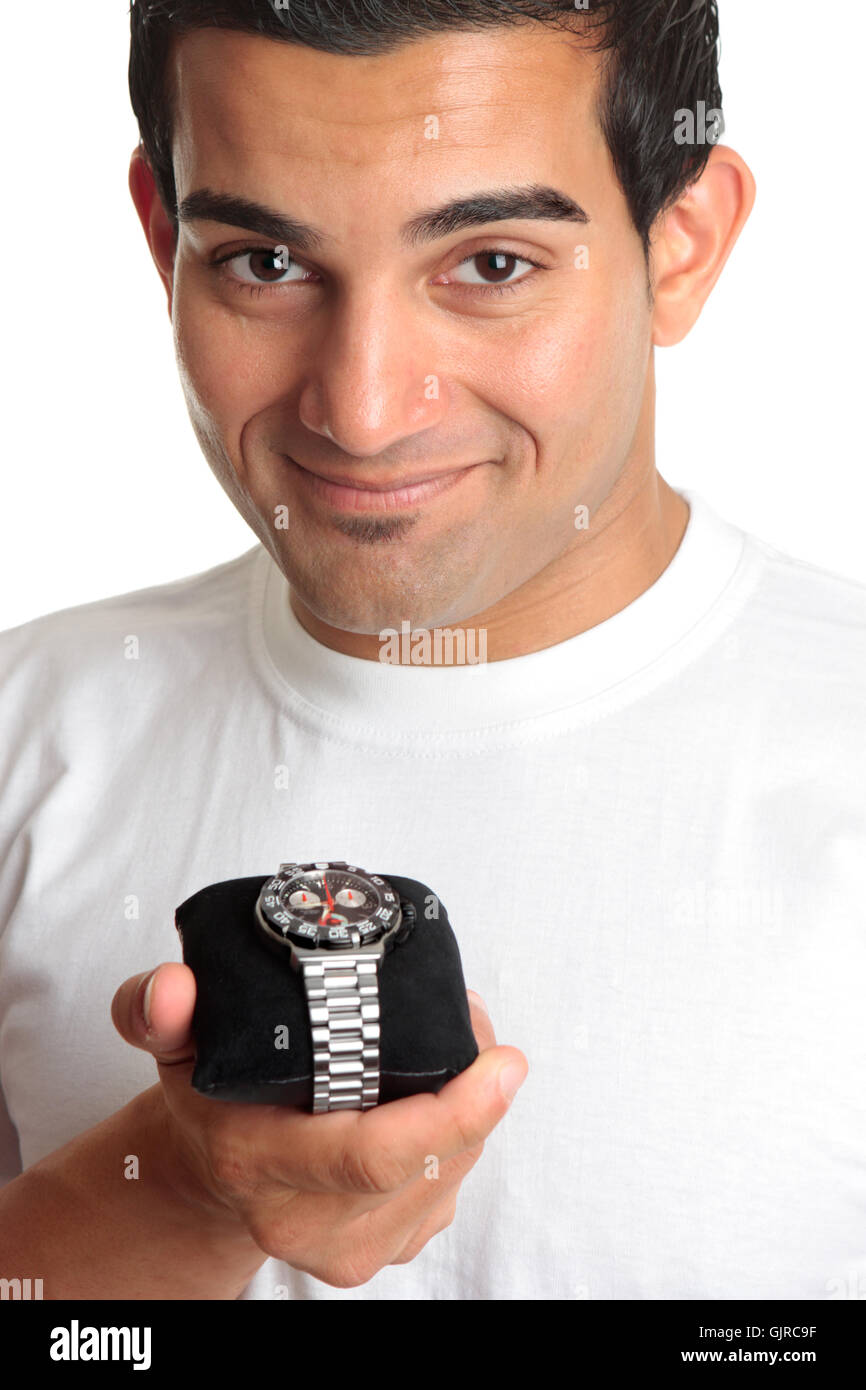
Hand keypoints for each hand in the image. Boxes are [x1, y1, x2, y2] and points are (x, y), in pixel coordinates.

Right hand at [112, 963, 526, 1287]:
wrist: (214, 1169)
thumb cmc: (209, 1098)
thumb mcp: (172, 1042)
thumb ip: (158, 1009)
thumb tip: (173, 986)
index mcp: (257, 1164)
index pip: (373, 1157)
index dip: (453, 1111)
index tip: (503, 1061)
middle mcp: (304, 1221)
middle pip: (429, 1165)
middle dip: (476, 1091)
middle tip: (476, 1023)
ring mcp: (349, 1247)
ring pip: (451, 1177)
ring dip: (475, 1110)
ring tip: (461, 1045)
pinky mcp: (387, 1248)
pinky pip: (451, 1191)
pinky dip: (464, 1137)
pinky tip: (444, 1093)